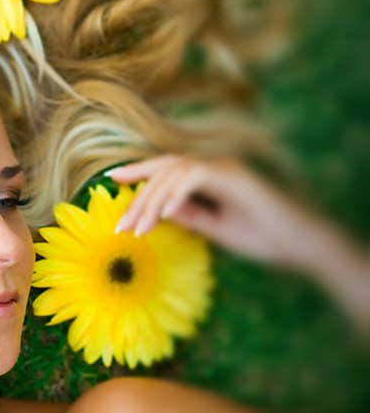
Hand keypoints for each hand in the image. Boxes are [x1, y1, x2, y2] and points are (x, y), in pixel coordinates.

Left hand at [106, 154, 319, 268]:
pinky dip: (175, 194)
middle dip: (138, 194)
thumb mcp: (213, 228)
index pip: (166, 170)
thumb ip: (187, 215)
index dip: (138, 172)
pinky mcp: (236, 177)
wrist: (301, 246)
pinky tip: (162, 216)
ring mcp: (226, 168)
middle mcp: (215, 166)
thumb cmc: (262, 237)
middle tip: (120, 224)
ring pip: (174, 172)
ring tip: (138, 228)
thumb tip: (157, 210)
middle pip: (164, 168)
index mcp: (209, 176)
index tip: (111, 183)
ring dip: (152, 201)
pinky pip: (195, 176)